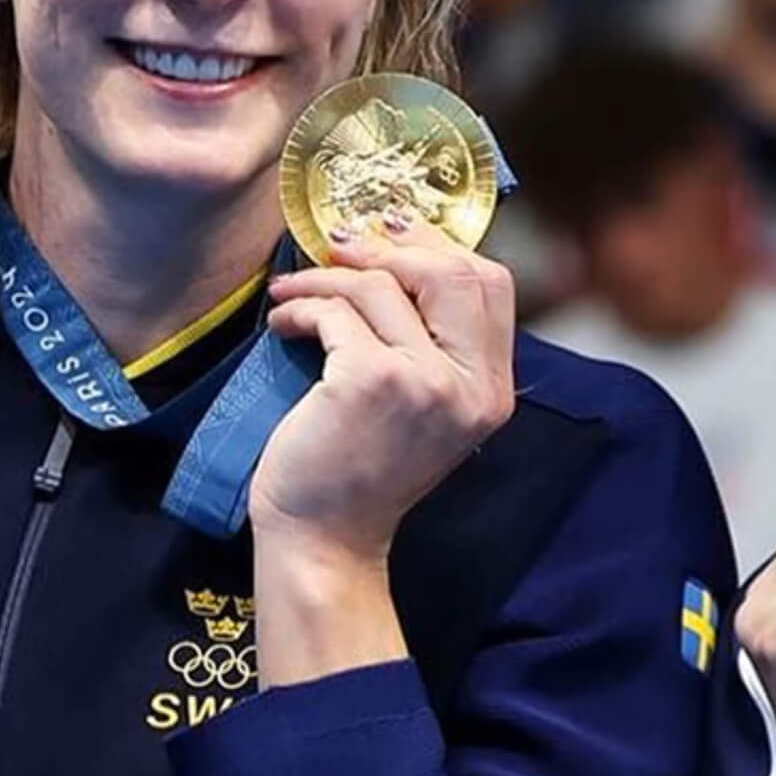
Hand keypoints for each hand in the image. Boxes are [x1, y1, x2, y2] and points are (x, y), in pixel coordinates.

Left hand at [249, 214, 517, 562]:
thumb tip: (394, 251)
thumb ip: (430, 343)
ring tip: (294, 293)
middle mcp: (469, 386)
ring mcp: (424, 382)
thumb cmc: (359, 469)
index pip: (491, 285)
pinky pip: (336, 311)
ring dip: (326, 278)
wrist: (324, 538)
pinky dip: (301, 306)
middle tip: (340, 248)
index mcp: (491, 390)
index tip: (389, 237)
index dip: (438, 247)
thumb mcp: (421, 406)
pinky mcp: (371, 381)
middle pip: (450, 270)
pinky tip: (284, 323)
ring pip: (381, 285)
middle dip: (389, 247)